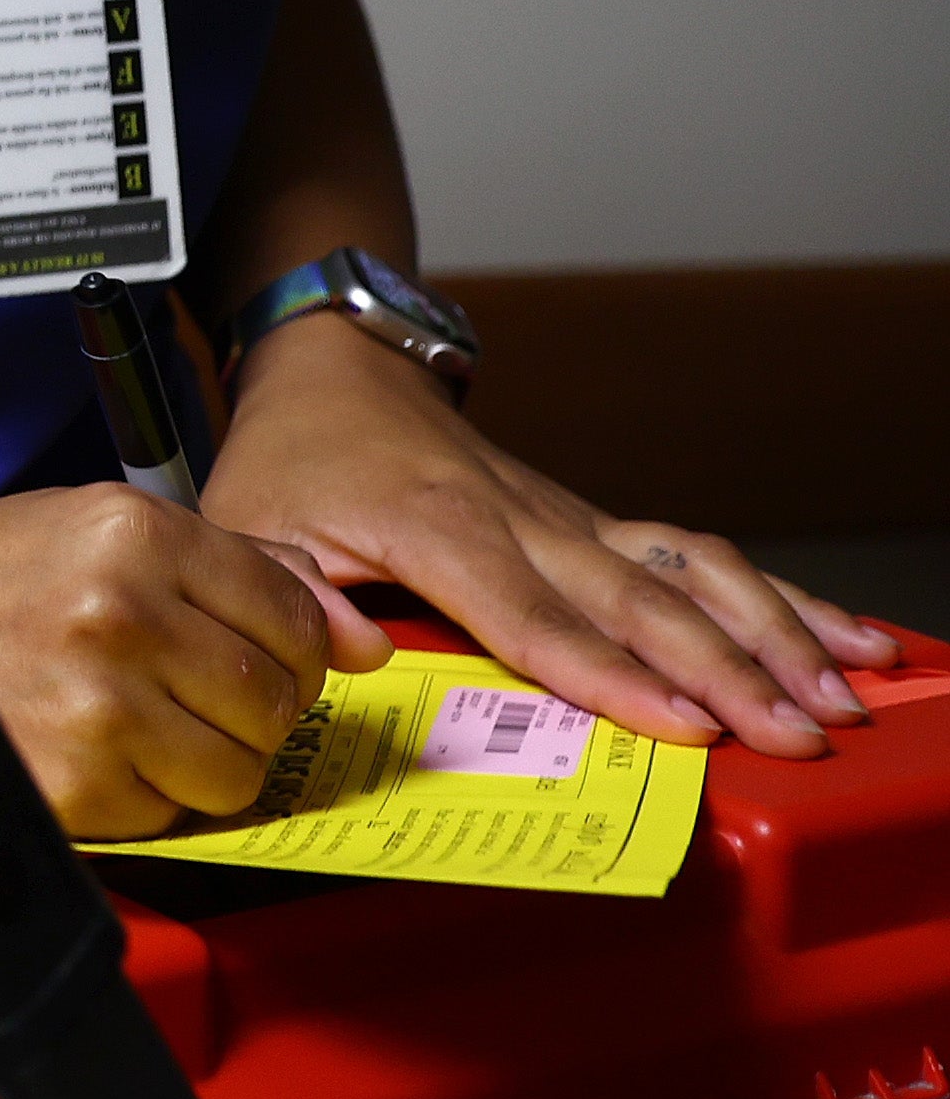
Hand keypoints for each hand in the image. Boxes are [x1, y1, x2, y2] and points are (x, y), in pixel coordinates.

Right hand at [0, 484, 347, 837]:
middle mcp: (120, 612)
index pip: (295, 619)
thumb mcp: (105, 529)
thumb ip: (247, 572)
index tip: (246, 657)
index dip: (287, 650)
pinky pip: (168, 814)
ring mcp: (95, 703)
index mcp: (136, 532)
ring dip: (201, 762)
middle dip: (246, 711)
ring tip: (136, 726)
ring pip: (237, 772)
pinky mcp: (70, 782)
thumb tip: (366, 642)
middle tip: (182, 694)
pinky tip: (89, 751)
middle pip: (275, 702)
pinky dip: (141, 796)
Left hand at [204, 320, 888, 758]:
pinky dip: (774, 595)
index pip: (535, 617)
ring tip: (846, 690)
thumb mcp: (250, 525)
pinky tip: (844, 634)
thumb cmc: (292, 457)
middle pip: (641, 602)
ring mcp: (570, 517)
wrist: (335, 365)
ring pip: (690, 570)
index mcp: (437, 527)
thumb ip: (290, 594)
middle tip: (800, 734)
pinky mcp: (594, 521)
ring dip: (774, 631)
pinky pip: (695, 556)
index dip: (612, 675)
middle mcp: (522, 517)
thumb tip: (351, 654)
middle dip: (729, 671)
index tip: (687, 725)